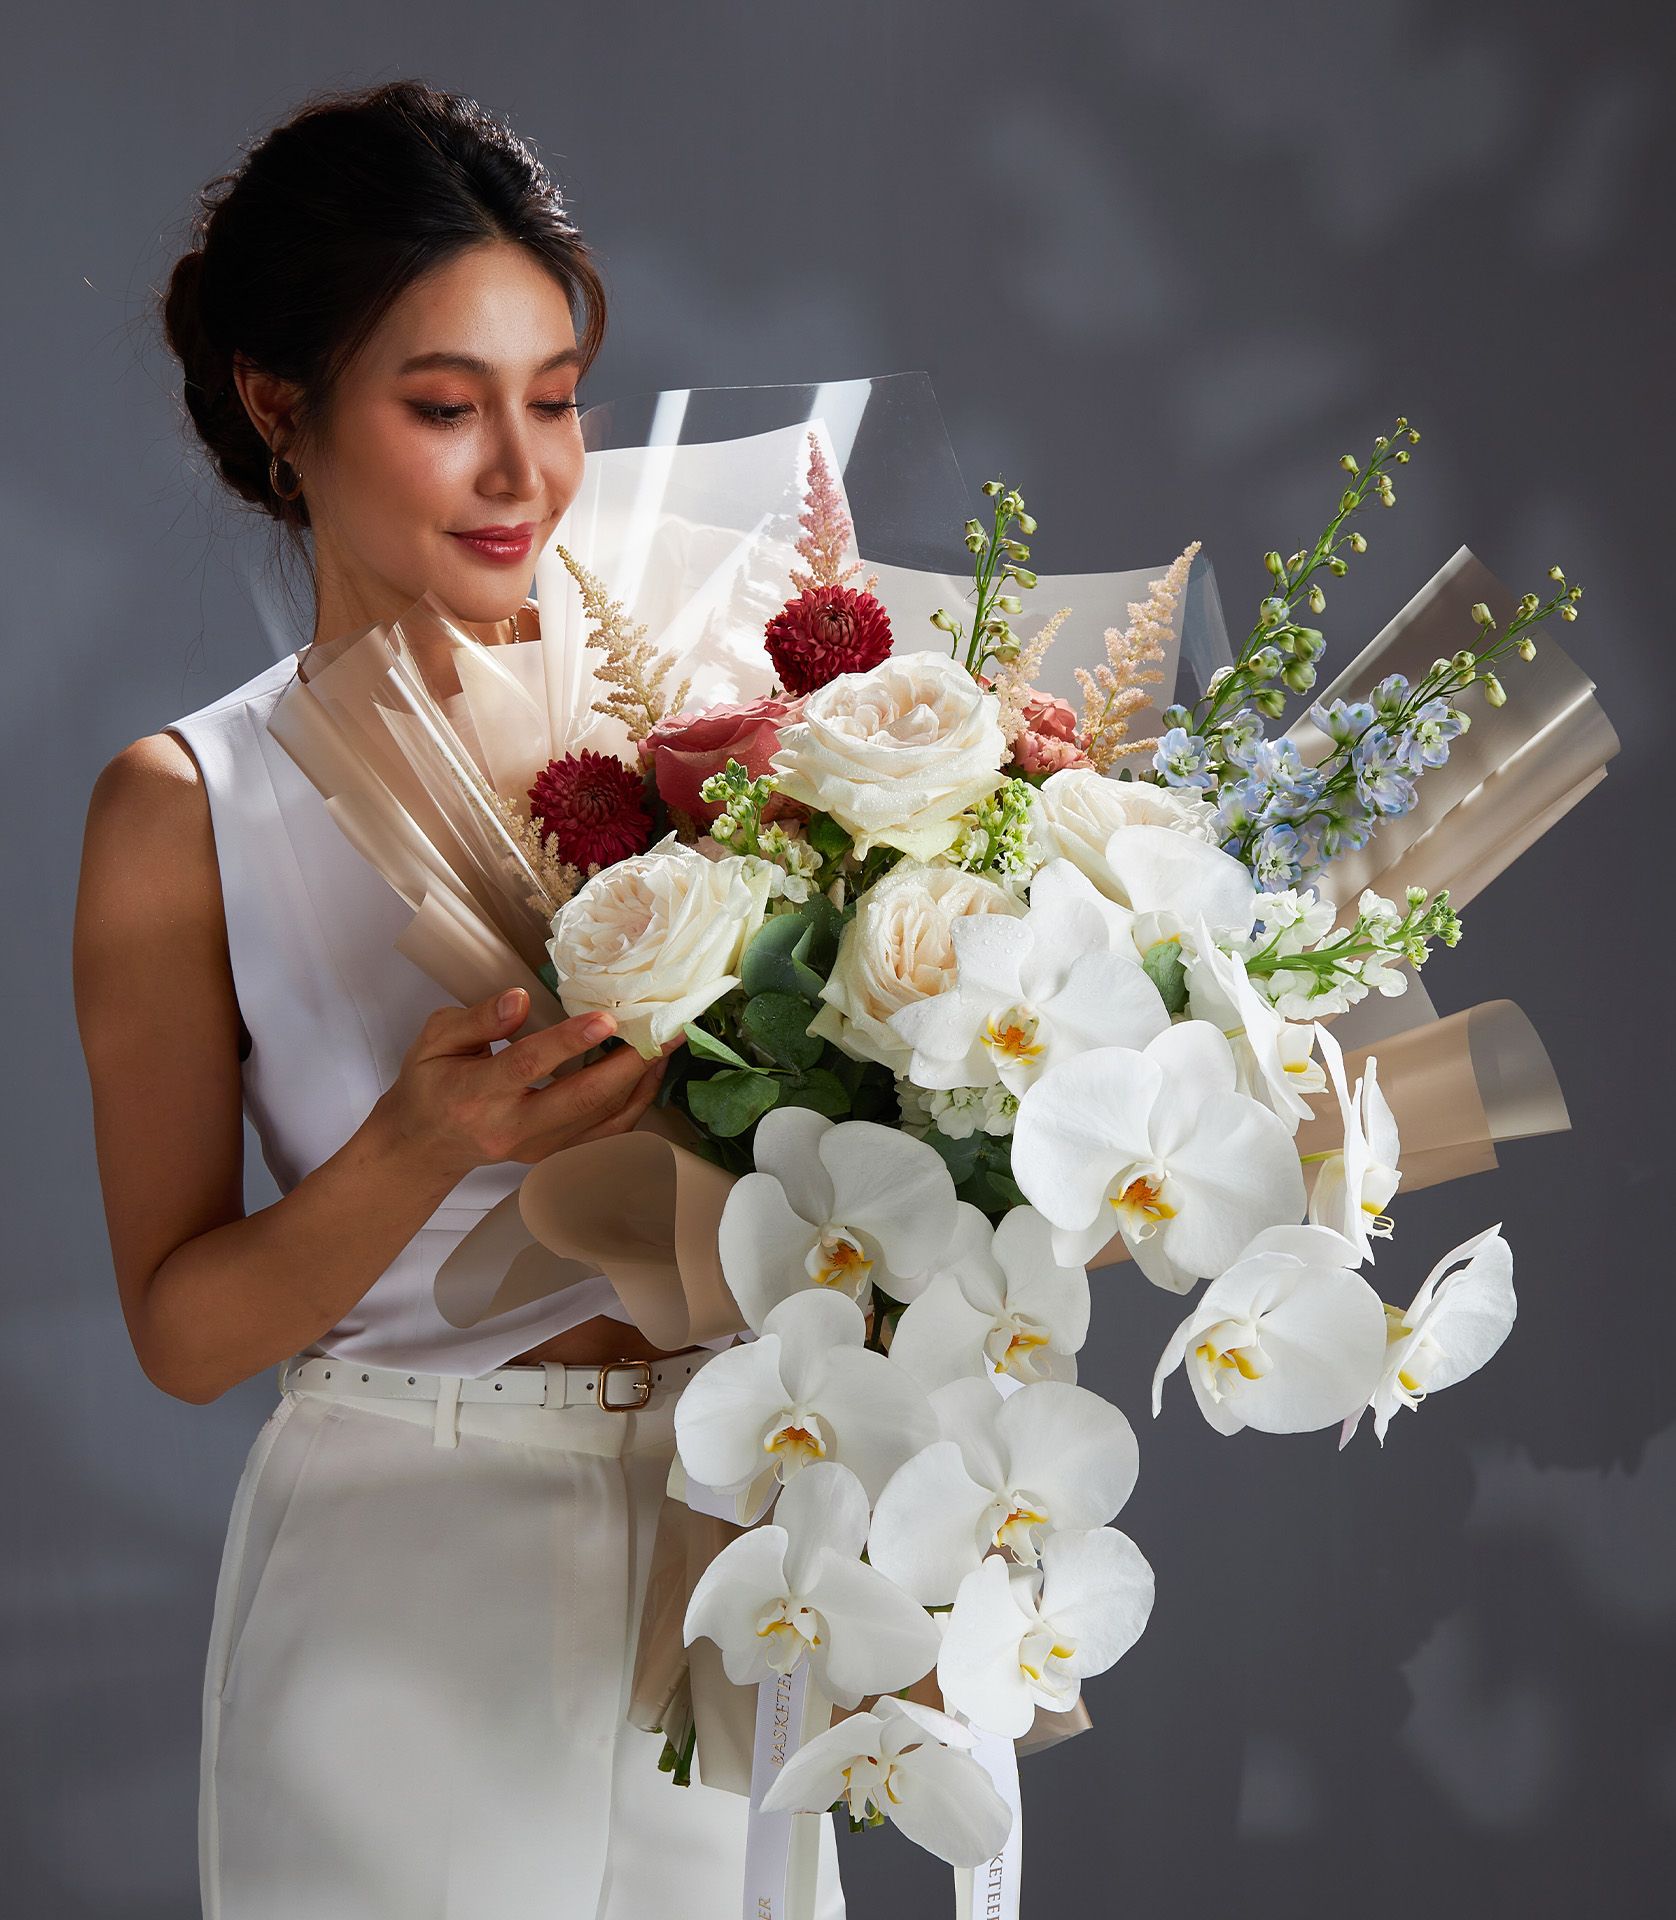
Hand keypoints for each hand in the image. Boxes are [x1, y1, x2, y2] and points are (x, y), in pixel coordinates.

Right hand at [373, 987, 679, 1182]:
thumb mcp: (434, 1040)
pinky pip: (605, 1134)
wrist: (425, 1145)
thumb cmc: (430, 1084)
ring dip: (640, 1083)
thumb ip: (477, 1019)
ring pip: (601, 1121)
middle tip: (662, 1031)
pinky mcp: (554, 1155)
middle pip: (579, 1101)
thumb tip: (519, 999)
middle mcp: (511, 1129)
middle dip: (627, 1065)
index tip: (605, 1019)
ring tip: (667, 1044)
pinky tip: (651, 1072)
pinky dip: (635, 1104)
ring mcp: (537, 1149)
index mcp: (476, 1095)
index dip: (567, 1042)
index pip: (527, 1066)